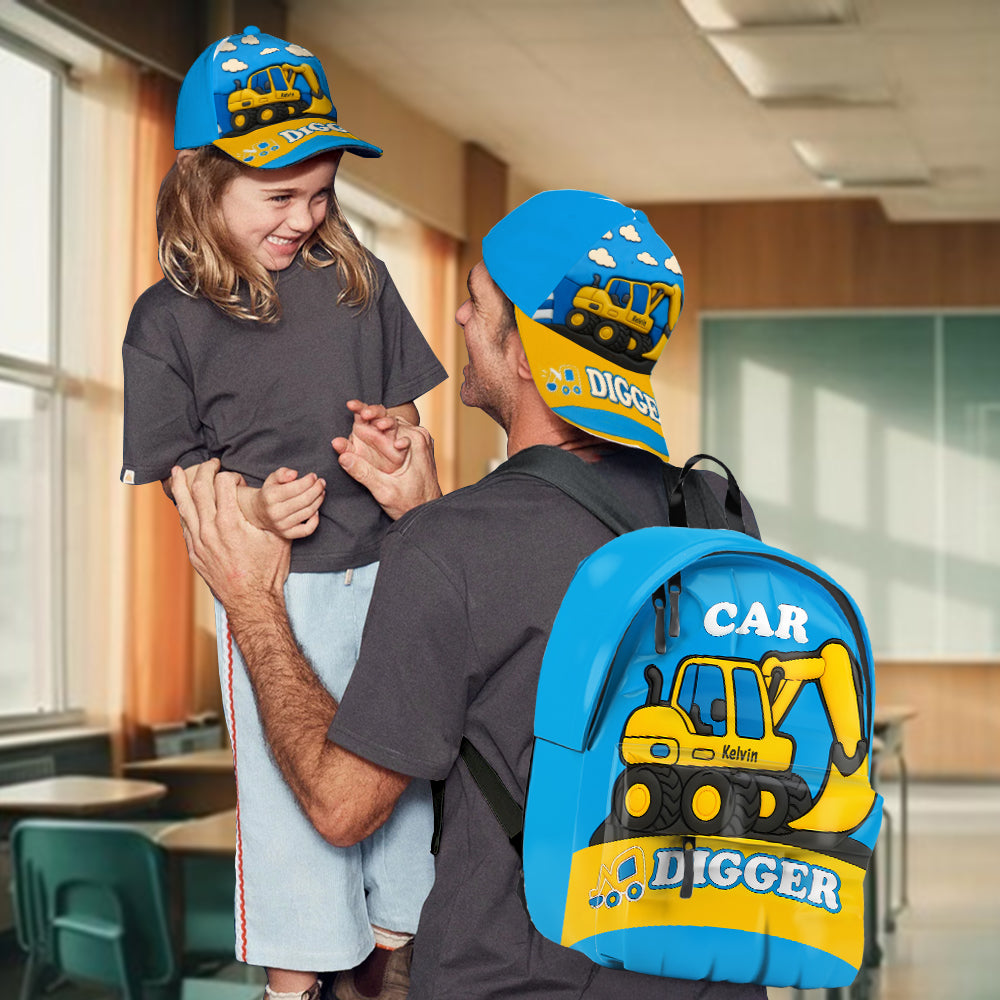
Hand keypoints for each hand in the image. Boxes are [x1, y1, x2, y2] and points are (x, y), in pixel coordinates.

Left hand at [171, 459, 290, 609]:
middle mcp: (209, 530)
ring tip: (178, 471)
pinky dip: (183, 508)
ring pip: (183, 505)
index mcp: (231, 523)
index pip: (222, 484)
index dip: (231, 475)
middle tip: (212, 463)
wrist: (251, 601)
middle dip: (205, 470)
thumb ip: (272, 512)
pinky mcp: (193, 552)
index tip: (237, 478)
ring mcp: (198, 542)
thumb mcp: (278, 537)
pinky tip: (184, 501)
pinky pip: (183, 524)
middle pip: (199, 488)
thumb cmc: (267, 571)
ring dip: (181, 484)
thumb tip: (277, 493)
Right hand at [242, 467, 325, 538]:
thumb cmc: (270, 493)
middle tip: (321, 483)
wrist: (258, 513)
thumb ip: (282, 473)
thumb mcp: (272, 479)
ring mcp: (282, 525)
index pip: (295, 488)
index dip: (308, 481)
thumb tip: (294, 474)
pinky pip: (307, 530)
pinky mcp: (287, 534)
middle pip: (304, 500)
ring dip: (319, 501)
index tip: (314, 476)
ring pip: (308, 512)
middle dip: (317, 489)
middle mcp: (275, 512)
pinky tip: (316, 510)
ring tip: (321, 492)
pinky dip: (315, 520)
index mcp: (270, 496)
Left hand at [331, 400, 408, 474]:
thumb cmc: (370, 468)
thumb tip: (335, 442)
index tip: (350, 404)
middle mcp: (379, 430)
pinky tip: (399, 445)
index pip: (361, 413)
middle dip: (373, 411)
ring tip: (381, 425)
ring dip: (387, 422)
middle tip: (365, 414)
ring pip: (392, 423)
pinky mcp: (402, 449)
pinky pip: (405, 442)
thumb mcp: (355, 458)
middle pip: (378, 413)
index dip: (357, 407)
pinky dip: (404, 442)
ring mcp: (391, 438)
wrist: (389, 482)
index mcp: (365, 428)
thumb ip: (347, 450)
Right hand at [333, 401, 441, 519]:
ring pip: (392, 424)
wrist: (427, 511)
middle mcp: (419, 436)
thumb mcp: (383, 490)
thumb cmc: (410, 504)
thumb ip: (363, 472)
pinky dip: (382, 430)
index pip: (386, 420)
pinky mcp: (415, 446)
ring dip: (374, 421)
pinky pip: (396, 432)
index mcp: (415, 441)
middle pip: (389, 418)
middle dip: (369, 414)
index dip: (367, 413)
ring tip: (357, 413)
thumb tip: (342, 456)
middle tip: (352, 406)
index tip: (353, 407)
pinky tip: (368, 428)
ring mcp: (419, 440)